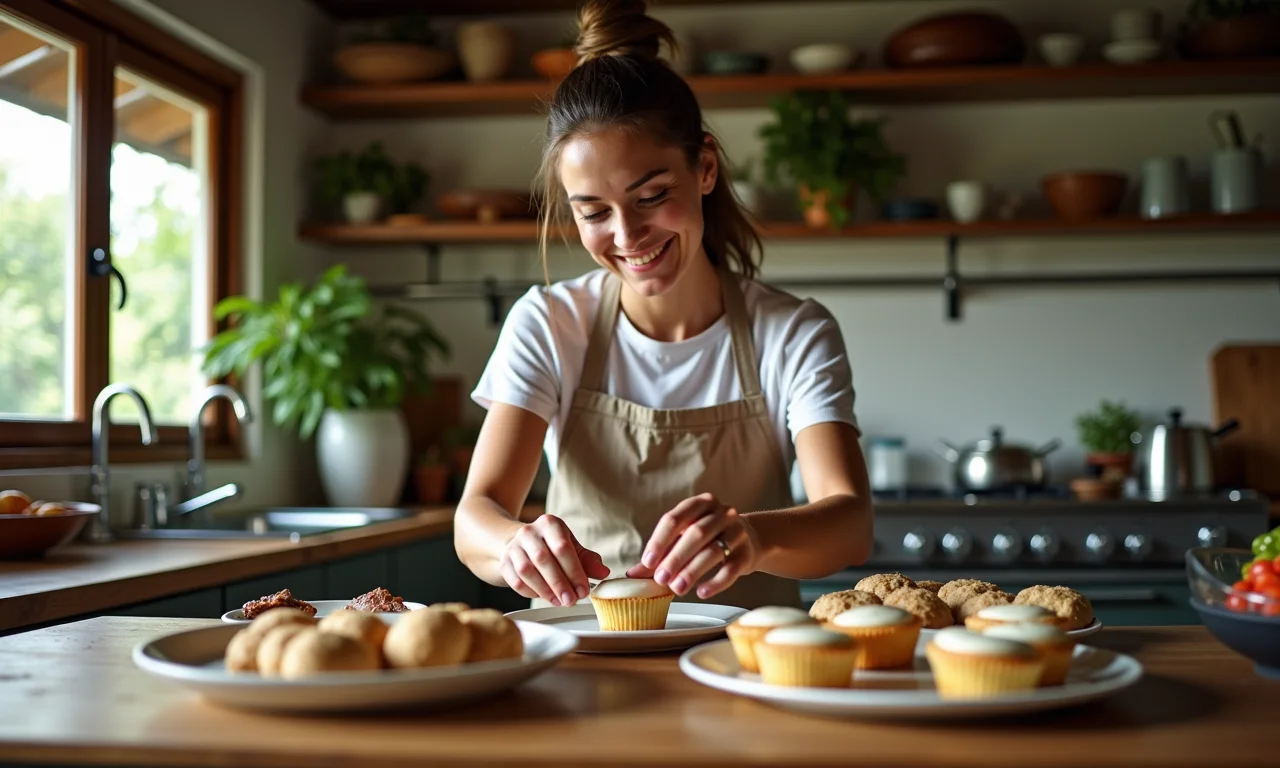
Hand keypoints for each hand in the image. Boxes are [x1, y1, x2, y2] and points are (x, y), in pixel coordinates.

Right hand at [500, 514, 609, 606]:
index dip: (574, 571)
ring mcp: (513, 547)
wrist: (520, 543)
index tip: (583, 590)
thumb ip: (588, 560)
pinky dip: (531, 592)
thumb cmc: (551, 546)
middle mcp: (529, 532)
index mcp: (549, 524)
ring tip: (559, 601)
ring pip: (527, 571)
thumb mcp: (571, 547)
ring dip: (545, 590)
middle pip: (543, 560)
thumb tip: (603, 572)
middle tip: (571, 600)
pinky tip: (544, 597)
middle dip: (560, 583)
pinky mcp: (504, 562)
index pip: (562, 547)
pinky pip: (516, 581)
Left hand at [626, 493, 757, 599]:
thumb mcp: (685, 537)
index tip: (648, 562)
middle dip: (675, 558)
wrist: (750, 539)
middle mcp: (721, 513)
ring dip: (692, 571)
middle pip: (695, 534)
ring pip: (713, 551)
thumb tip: (632, 575)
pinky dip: (716, 582)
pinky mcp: (747, 553)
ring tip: (677, 588)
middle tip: (660, 578)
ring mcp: (737, 532)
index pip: (675, 519)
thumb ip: (661, 554)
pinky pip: (731, 569)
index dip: (659, 541)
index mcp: (700, 504)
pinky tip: (702, 592)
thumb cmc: (710, 537)